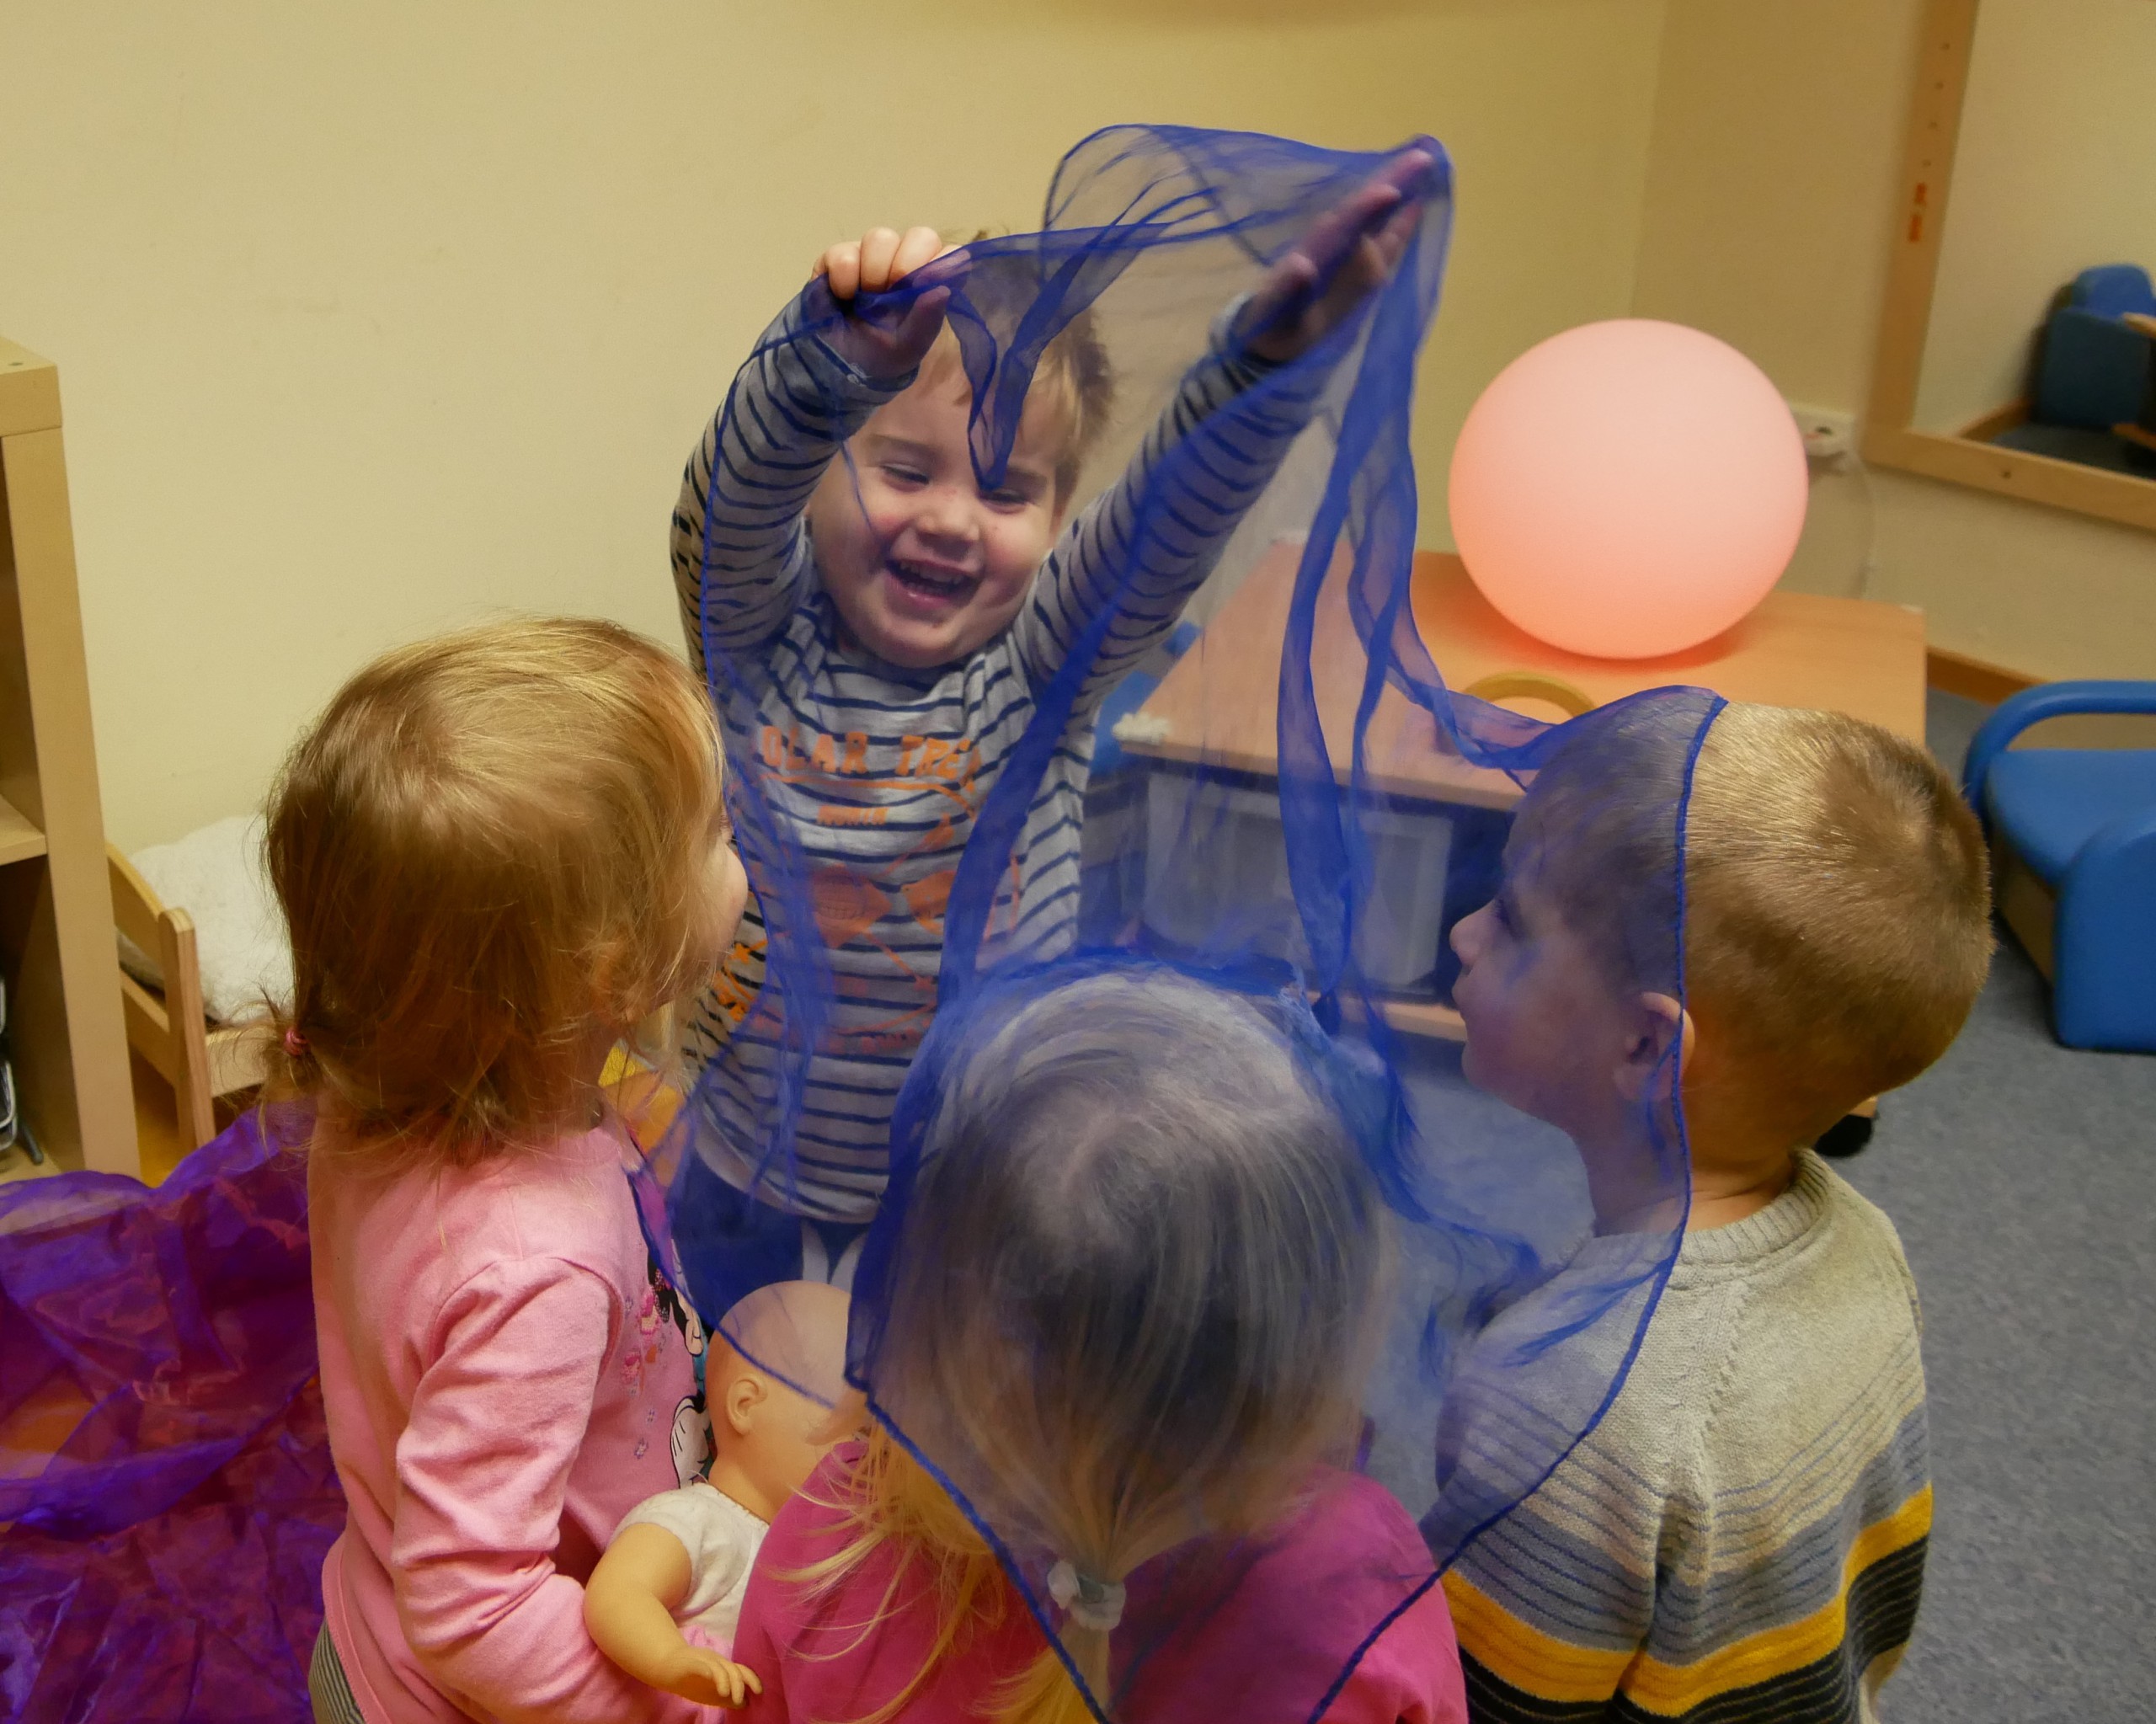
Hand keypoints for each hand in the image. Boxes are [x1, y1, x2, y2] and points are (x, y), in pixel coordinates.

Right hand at [655, 1643, 763, 1707]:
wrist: (664, 1665)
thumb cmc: (689, 1679)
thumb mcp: (710, 1692)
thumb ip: (726, 1697)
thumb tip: (746, 1704)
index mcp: (722, 1667)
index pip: (741, 1670)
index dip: (752, 1679)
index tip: (759, 1692)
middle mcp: (716, 1661)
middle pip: (733, 1668)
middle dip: (739, 1684)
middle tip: (739, 1699)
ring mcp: (703, 1661)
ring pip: (719, 1667)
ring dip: (725, 1680)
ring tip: (725, 1694)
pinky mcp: (689, 1664)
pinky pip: (701, 1665)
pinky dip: (708, 1671)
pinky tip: (711, 1678)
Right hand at [813, 224, 956, 378]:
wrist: (840, 366)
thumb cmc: (883, 354)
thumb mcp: (909, 347)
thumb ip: (927, 320)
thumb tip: (941, 290)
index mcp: (929, 281)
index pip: (952, 254)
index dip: (942, 264)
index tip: (925, 286)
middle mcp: (905, 261)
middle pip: (920, 235)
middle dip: (905, 264)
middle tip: (890, 295)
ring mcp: (872, 256)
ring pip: (880, 237)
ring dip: (873, 270)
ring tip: (864, 302)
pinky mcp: (838, 257)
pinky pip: (844, 251)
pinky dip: (844, 275)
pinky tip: (843, 295)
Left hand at [1238, 149, 1434, 363]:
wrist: (1269, 331)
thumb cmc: (1272, 320)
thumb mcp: (1276, 310)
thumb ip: (1288, 291)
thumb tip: (1301, 267)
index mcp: (1318, 251)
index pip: (1345, 224)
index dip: (1365, 210)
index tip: (1388, 192)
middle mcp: (1337, 244)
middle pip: (1366, 208)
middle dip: (1391, 181)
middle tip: (1421, 156)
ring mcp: (1350, 253)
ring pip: (1378, 217)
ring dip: (1398, 190)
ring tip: (1424, 163)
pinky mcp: (1362, 269)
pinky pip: (1386, 242)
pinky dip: (1402, 224)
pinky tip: (1417, 205)